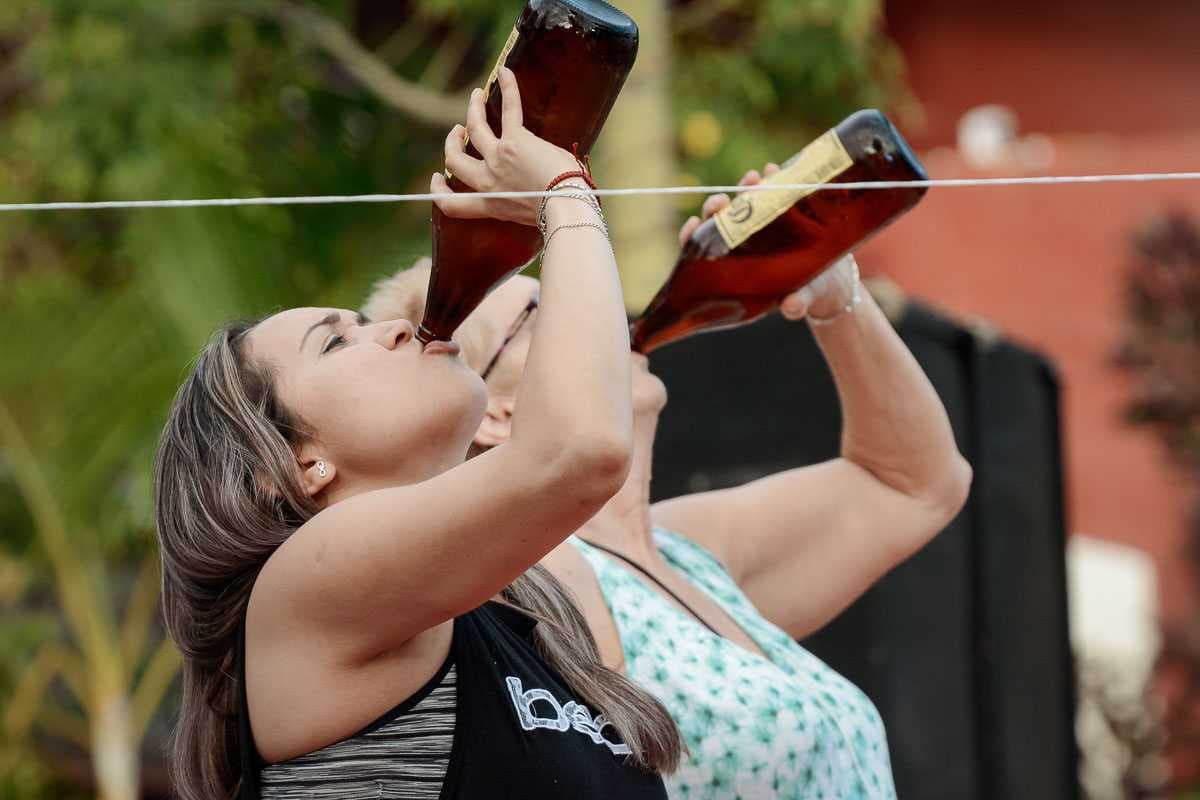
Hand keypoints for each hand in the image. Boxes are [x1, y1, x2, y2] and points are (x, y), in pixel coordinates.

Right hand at [431, 67, 578, 225]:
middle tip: (458, 131)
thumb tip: (540, 187)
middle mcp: (489, 182)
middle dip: (452, 143)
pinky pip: (509, 108)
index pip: (454, 206)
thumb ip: (524, 200)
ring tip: (476, 96)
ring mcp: (498, 159)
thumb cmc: (560, 213)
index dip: (439, 191)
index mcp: (493, 205)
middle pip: (455, 161)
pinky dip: (507, 88)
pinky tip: (505, 72)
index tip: (438, 177)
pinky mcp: (515, 140)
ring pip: (475, 128)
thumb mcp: (533, 215)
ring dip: (473, 109)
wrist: (566, 206)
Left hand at [677, 164, 858, 321]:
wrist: (835, 279)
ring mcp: (763, 222)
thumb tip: (792, 307)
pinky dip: (773, 178)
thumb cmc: (809, 293)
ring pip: (745, 201)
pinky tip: (774, 170)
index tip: (695, 224)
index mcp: (737, 265)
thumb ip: (796, 304)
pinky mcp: (783, 209)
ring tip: (755, 178)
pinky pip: (773, 190)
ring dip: (746, 187)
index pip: (704, 250)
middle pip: (721, 220)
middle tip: (724, 200)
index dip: (694, 236)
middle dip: (718, 206)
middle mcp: (745, 241)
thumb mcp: (802, 300)